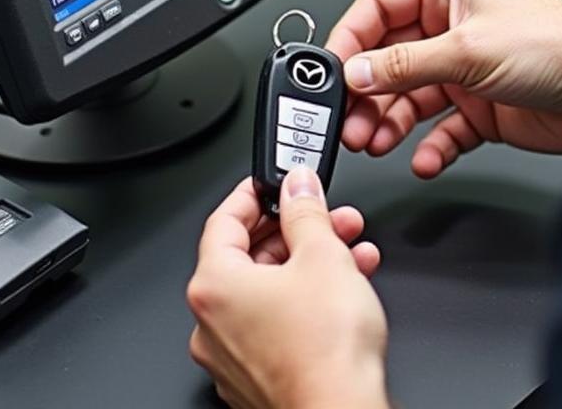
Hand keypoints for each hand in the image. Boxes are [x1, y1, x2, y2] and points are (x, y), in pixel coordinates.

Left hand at [188, 169, 389, 408]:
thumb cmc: (325, 351)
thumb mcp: (322, 254)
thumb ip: (306, 210)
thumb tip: (298, 185)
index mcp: (213, 287)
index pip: (223, 220)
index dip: (253, 193)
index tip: (274, 182)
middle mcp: (211, 325)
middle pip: (249, 256)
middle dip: (296, 231)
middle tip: (326, 215)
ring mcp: (232, 357)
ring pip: (269, 291)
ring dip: (310, 263)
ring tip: (350, 250)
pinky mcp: (257, 379)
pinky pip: (277, 323)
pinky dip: (307, 300)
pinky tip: (345, 288)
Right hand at [327, 0, 561, 173]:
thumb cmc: (559, 44)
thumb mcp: (468, 49)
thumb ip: (406, 65)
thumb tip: (358, 72)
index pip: (379, 6)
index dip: (352, 38)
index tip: (332, 71)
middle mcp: (453, 26)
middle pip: (389, 57)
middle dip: (367, 90)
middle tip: (350, 119)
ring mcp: (466, 69)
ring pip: (410, 96)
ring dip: (390, 121)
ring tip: (375, 141)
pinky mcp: (481, 108)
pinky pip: (441, 129)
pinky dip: (429, 146)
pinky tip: (423, 158)